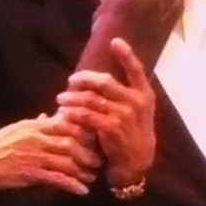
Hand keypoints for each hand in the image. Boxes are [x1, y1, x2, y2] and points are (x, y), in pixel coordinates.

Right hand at [0, 114, 98, 195]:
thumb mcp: (15, 129)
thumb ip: (34, 124)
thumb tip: (48, 117)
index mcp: (33, 126)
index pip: (65, 124)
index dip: (83, 131)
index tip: (94, 139)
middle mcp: (36, 139)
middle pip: (70, 143)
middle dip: (87, 153)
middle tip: (98, 161)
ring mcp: (34, 156)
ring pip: (67, 162)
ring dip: (83, 171)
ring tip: (92, 177)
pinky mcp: (31, 174)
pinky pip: (57, 179)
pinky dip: (72, 185)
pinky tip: (82, 191)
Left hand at [59, 37, 157, 190]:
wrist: (135, 165)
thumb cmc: (131, 135)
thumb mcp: (136, 113)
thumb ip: (123, 96)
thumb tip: (97, 79)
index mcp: (144, 96)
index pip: (137, 70)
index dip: (126, 54)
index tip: (115, 41)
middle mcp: (136, 103)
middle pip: (104, 81)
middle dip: (83, 79)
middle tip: (70, 81)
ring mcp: (124, 115)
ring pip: (90, 98)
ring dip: (71, 97)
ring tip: (60, 99)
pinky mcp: (110, 129)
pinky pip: (84, 115)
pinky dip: (71, 113)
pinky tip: (63, 113)